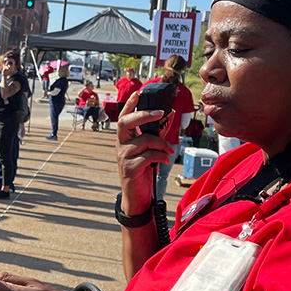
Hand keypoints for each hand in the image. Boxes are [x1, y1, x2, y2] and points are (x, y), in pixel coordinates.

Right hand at [115, 90, 174, 211]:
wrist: (137, 197)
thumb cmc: (143, 172)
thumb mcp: (148, 151)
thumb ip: (156, 134)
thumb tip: (169, 115)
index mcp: (125, 139)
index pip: (124, 117)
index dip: (130, 105)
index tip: (138, 93)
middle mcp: (121, 145)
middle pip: (126, 122)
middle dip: (143, 114)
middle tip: (160, 112)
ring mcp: (123, 157)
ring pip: (145, 140)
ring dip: (162, 143)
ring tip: (169, 150)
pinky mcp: (130, 168)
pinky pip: (148, 156)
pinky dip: (160, 156)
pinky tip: (165, 159)